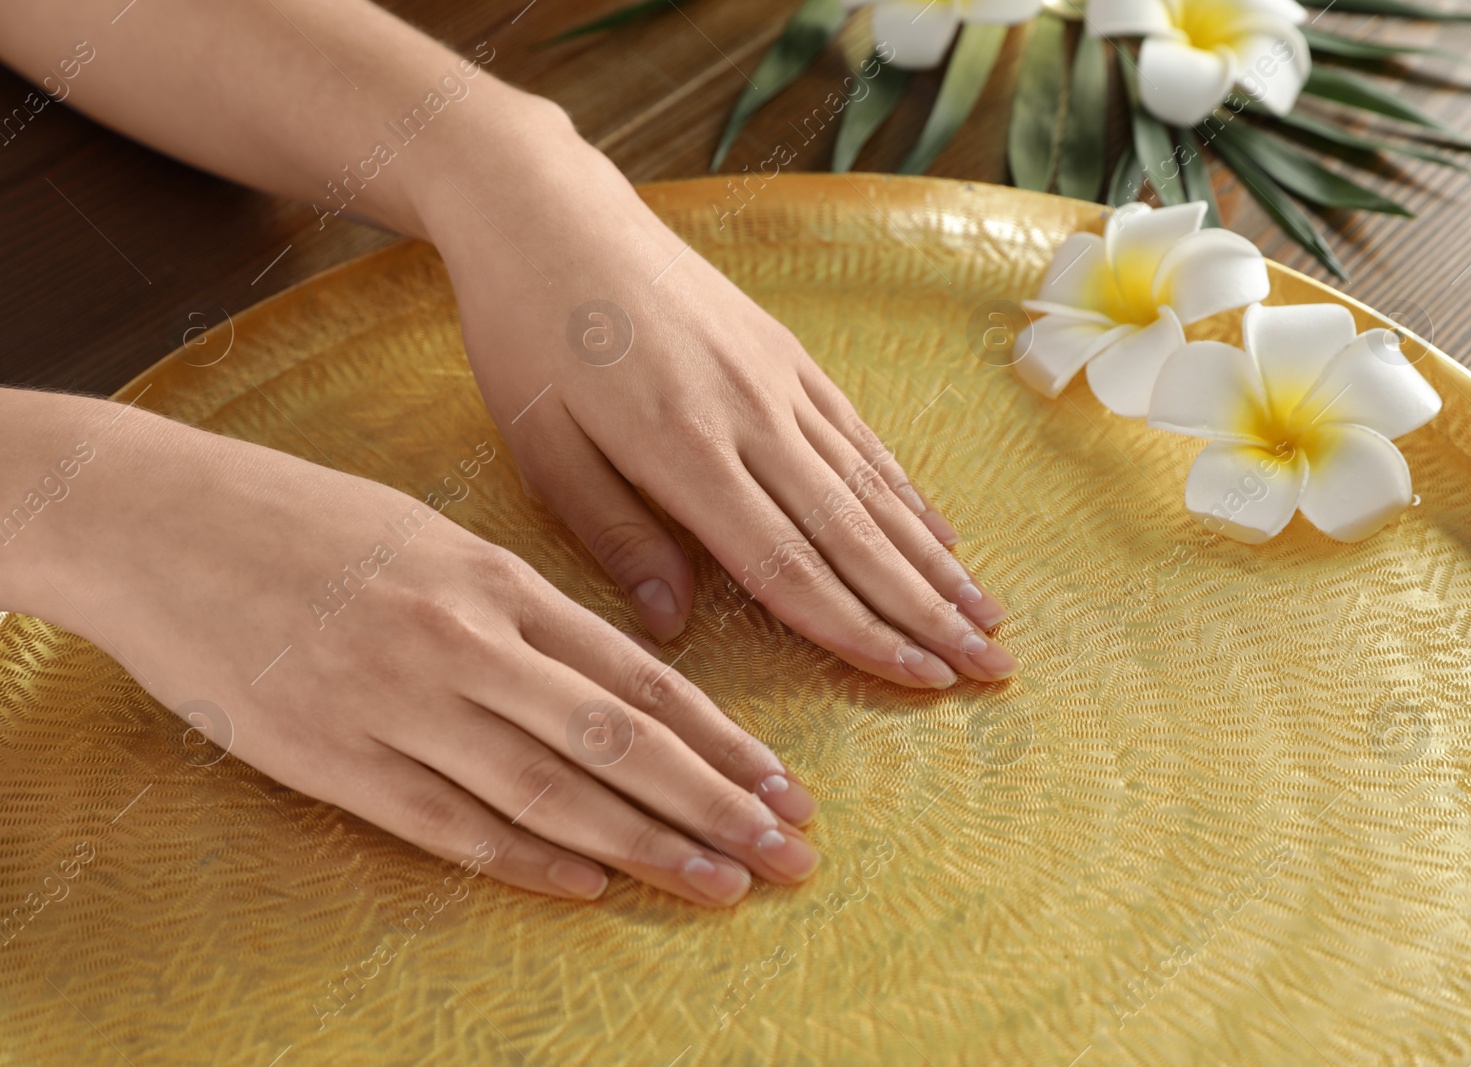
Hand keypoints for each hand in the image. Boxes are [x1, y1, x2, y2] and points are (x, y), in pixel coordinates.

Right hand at [6, 392, 817, 905]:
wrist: (155, 519)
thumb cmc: (304, 520)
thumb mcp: (433, 533)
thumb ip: (523, 603)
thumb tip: (617, 665)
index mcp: (496, 577)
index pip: (638, 673)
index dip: (722, 738)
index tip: (783, 784)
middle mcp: (462, 641)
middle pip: (617, 739)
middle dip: (716, 803)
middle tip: (791, 852)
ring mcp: (396, 703)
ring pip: (549, 790)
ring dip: (647, 845)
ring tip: (722, 884)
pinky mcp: (329, 758)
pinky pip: (447, 823)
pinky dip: (526, 859)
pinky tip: (591, 886)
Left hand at [418, 99, 1015, 688]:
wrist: (551, 213)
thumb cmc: (528, 336)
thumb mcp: (540, 447)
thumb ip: (615, 537)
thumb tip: (676, 626)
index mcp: (682, 451)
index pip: (789, 567)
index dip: (860, 633)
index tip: (921, 682)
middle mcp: (751, 418)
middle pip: (855, 536)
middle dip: (927, 613)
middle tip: (993, 666)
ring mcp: (779, 382)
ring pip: (874, 489)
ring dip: (936, 563)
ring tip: (988, 618)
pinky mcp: (788, 355)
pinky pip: (861, 436)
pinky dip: (908, 493)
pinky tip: (943, 537)